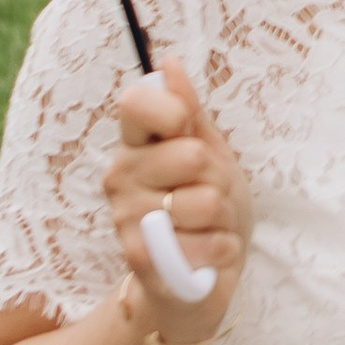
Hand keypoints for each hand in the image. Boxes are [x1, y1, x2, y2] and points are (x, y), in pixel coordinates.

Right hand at [106, 60, 252, 344]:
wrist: (198, 281)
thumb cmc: (204, 211)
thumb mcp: (207, 153)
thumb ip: (189, 110)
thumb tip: (169, 62)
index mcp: (134, 146)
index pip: (137, 103)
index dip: (175, 112)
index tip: (186, 131)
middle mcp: (120, 179)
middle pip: (194, 156)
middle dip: (220, 179)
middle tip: (209, 195)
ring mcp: (127, 221)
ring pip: (207, 202)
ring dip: (224, 219)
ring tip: (208, 228)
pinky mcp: (143, 263)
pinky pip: (209, 242)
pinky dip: (224, 250)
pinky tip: (207, 255)